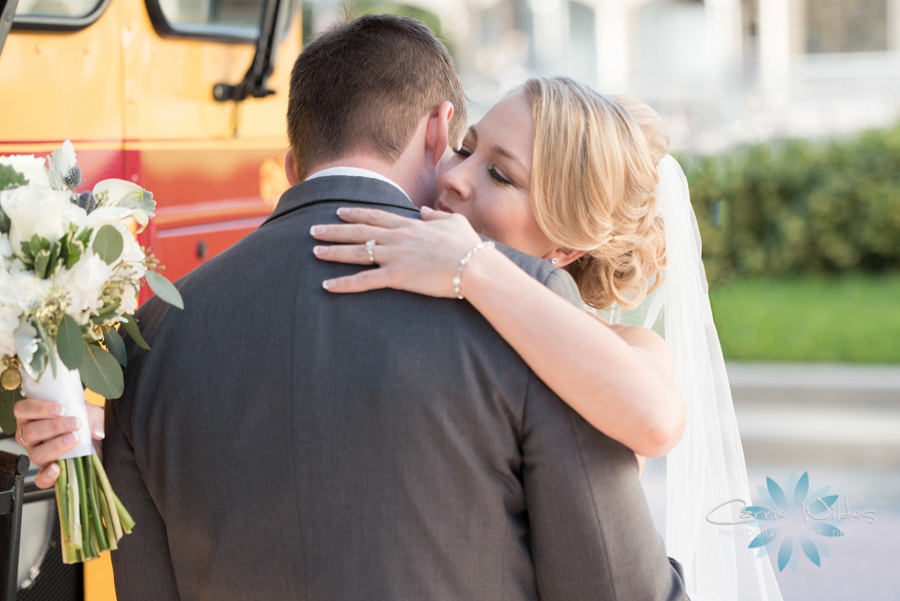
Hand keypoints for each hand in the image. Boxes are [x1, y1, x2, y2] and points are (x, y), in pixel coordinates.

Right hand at [13, 399, 104, 488]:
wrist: (93, 439)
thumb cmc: (83, 420)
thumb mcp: (90, 413)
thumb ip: (94, 418)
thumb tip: (97, 432)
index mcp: (33, 417)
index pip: (23, 410)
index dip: (39, 409)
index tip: (61, 410)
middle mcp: (30, 435)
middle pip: (29, 432)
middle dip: (54, 427)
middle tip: (75, 424)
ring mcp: (37, 453)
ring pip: (35, 453)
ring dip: (56, 446)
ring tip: (75, 439)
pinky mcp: (46, 470)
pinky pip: (40, 479)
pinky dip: (47, 476)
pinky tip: (58, 469)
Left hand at [310, 206, 483, 296]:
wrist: (474, 265)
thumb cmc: (468, 246)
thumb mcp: (453, 222)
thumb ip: (435, 216)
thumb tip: (425, 211)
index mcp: (409, 225)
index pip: (375, 216)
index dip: (355, 213)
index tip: (338, 212)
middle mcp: (397, 238)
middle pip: (358, 232)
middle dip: (334, 231)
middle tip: (312, 230)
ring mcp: (395, 256)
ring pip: (356, 253)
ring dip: (333, 252)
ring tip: (313, 252)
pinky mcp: (397, 277)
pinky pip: (364, 281)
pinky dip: (344, 284)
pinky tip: (327, 286)